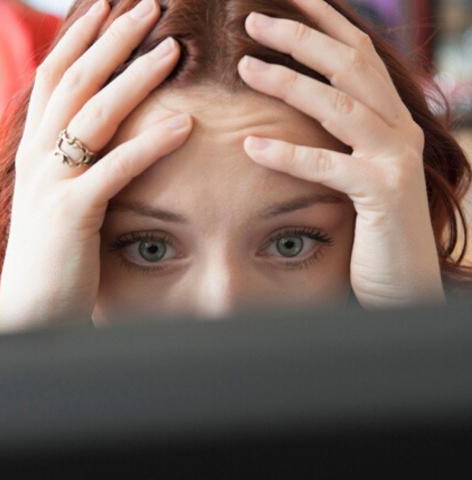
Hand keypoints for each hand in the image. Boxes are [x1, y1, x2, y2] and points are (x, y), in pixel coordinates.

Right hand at [0, 0, 192, 330]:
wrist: (32, 311)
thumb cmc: (53, 257)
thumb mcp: (55, 197)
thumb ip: (72, 161)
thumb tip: (100, 133)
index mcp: (33, 148)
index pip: (53, 77)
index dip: (81, 37)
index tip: (108, 5)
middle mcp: (36, 157)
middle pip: (74, 81)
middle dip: (112, 39)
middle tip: (147, 6)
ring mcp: (50, 183)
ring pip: (93, 115)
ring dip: (135, 77)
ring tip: (173, 49)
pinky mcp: (71, 214)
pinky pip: (114, 168)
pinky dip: (151, 141)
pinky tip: (184, 121)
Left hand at [238, 0, 444, 307]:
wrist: (404, 284)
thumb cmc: (367, 230)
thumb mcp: (350, 173)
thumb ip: (331, 139)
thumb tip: (281, 112)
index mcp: (389, 118)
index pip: (356, 54)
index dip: (323, 22)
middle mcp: (399, 129)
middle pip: (349, 65)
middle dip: (300, 36)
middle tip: (250, 19)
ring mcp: (396, 158)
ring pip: (340, 105)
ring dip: (289, 82)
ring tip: (244, 66)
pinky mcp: (384, 194)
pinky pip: (331, 166)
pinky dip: (289, 154)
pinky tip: (250, 145)